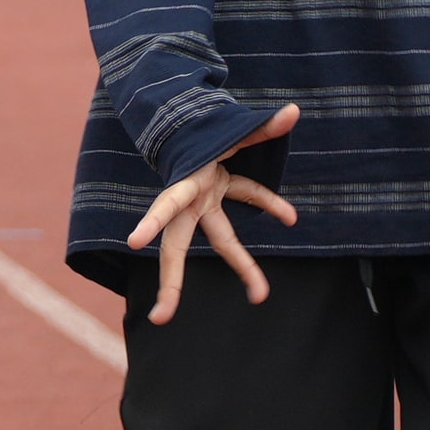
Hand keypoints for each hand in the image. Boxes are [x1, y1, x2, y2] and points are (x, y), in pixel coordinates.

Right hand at [125, 105, 301, 325]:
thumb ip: (262, 125)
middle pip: (177, 248)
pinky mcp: (217, 199)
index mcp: (187, 183)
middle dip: (171, 283)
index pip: (167, 206)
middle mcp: (192, 201)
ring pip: (220, 242)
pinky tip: (290, 216)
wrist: (188, 118)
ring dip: (243, 266)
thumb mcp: (232, 128)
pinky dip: (270, 205)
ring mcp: (205, 202)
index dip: (152, 222)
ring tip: (260, 294)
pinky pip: (245, 204)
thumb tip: (294, 111)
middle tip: (162, 318)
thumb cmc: (206, 124)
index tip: (134, 242)